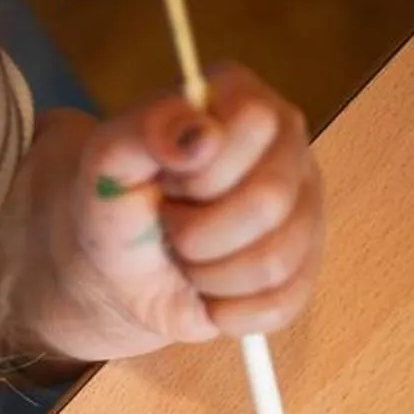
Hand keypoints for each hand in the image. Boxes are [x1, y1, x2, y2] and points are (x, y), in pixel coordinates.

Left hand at [7, 67, 323, 364]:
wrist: (115, 271)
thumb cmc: (117, 206)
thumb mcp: (110, 159)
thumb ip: (148, 128)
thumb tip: (202, 135)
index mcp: (245, 101)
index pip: (253, 125)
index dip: (199, 171)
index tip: (166, 182)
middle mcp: (287, 148)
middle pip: (269, 201)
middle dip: (198, 233)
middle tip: (171, 228)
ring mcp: (303, 209)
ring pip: (275, 261)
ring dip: (209, 275)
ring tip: (185, 259)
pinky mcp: (301, 270)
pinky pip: (279, 305)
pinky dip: (227, 312)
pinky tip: (205, 294)